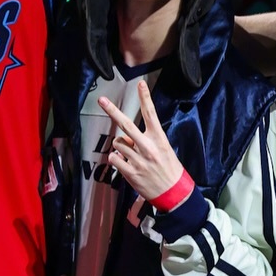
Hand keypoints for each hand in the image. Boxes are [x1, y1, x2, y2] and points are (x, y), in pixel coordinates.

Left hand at [98, 80, 183, 201]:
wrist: (173, 192)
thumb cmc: (168, 168)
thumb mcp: (163, 149)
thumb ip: (145, 140)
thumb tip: (127, 137)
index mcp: (158, 138)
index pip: (150, 114)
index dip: (145, 97)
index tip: (140, 84)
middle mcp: (148, 147)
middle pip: (126, 124)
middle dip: (112, 110)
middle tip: (101, 100)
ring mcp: (138, 159)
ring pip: (117, 143)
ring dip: (120, 147)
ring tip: (131, 155)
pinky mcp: (131, 172)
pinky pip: (114, 159)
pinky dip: (116, 159)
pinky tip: (126, 164)